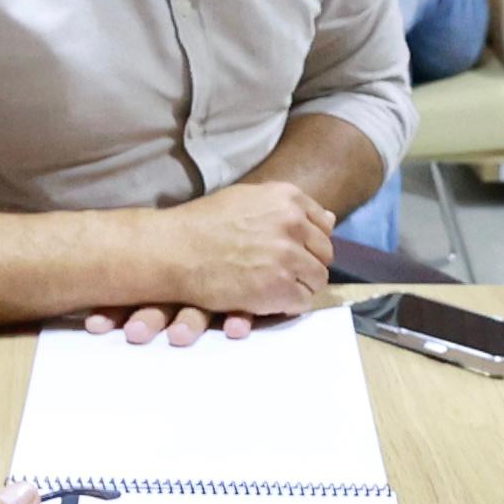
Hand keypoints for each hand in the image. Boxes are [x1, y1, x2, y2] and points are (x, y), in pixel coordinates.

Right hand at [79, 181, 336, 342]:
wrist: (172, 250)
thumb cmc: (203, 224)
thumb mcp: (247, 200)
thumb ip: (288, 207)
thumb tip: (331, 218)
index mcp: (287, 197)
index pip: (322, 226)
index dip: (307, 243)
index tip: (290, 252)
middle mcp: (293, 223)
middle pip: (323, 253)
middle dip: (306, 266)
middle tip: (281, 274)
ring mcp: (287, 256)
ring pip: (316, 279)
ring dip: (298, 287)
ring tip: (272, 289)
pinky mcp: (279, 287)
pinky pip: (301, 302)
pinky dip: (287, 305)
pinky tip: (266, 301)